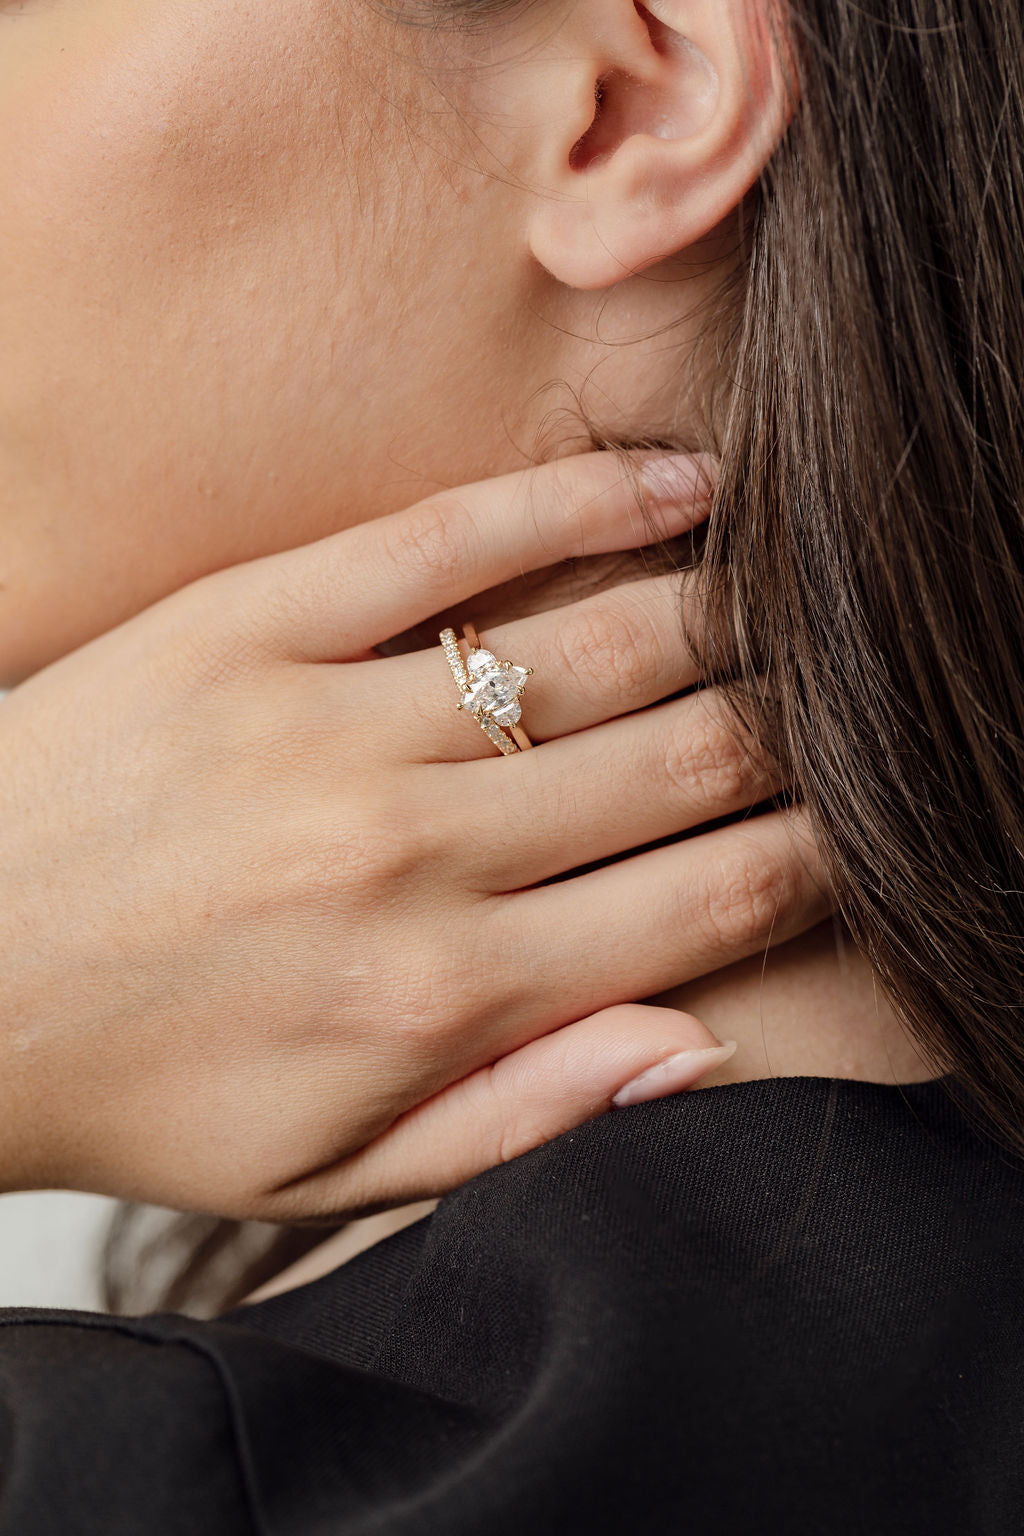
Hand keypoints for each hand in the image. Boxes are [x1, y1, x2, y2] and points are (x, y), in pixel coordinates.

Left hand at [0, 452, 825, 1220]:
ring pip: (598, 645)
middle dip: (791, 738)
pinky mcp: (249, 623)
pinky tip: (681, 486)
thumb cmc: (143, 1084)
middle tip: (827, 718)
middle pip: (682, 761)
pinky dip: (586, 501)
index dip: (813, 860)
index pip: (706, 906)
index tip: (850, 832)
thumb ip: (521, 1116)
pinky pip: (452, 539)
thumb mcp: (330, 1173)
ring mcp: (329, 725)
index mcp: (442, 996)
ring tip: (791, 606)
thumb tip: (696, 1041)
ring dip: (727, 616)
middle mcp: (408, 855)